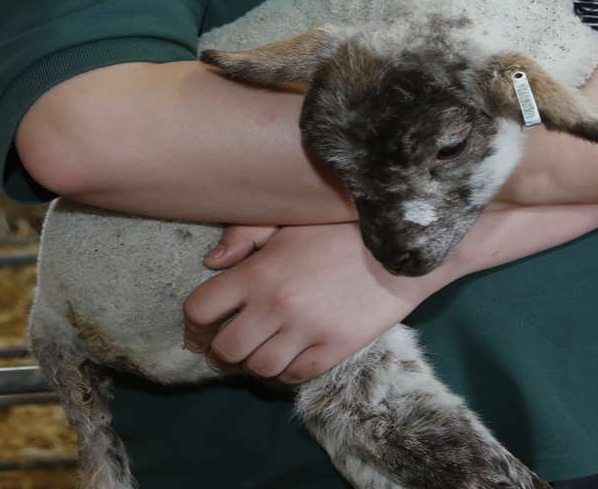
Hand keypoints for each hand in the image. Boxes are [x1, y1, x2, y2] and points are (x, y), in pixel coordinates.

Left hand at [182, 222, 430, 384]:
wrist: (403, 248)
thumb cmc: (343, 229)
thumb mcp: (291, 221)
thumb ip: (246, 235)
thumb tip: (212, 262)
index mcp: (259, 271)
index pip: (200, 309)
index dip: (195, 323)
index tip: (202, 327)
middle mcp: (276, 305)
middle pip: (225, 349)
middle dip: (222, 348)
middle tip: (233, 341)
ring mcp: (306, 331)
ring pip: (258, 368)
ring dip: (255, 362)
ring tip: (263, 348)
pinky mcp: (334, 349)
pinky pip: (294, 376)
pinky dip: (286, 371)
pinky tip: (291, 354)